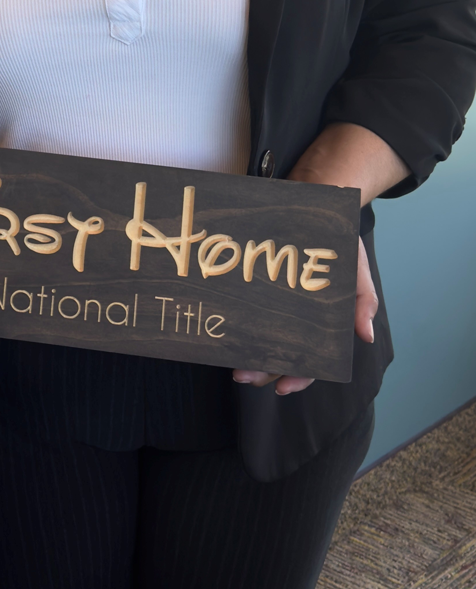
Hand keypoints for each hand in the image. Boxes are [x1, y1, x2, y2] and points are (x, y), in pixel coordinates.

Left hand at [233, 235, 376, 396]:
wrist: (319, 201)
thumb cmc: (341, 241)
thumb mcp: (357, 270)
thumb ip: (363, 302)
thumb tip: (365, 337)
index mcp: (321, 323)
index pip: (311, 360)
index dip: (297, 376)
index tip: (281, 387)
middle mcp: (295, 317)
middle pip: (278, 354)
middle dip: (261, 370)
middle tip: (242, 375)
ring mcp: (273, 302)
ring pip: (258, 338)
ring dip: (244, 353)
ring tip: (230, 360)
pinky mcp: (255, 283)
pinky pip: (243, 308)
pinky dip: (233, 321)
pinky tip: (223, 329)